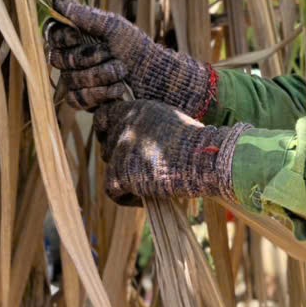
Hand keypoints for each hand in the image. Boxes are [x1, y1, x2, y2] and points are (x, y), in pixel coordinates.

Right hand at [47, 0, 215, 116]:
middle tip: (110, 53)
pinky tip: (118, 90)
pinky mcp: (85, 102)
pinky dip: (99, 94)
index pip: (53, 37)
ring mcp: (77, 82)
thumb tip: (56, 0)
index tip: (76, 35)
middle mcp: (73, 60)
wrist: (155, 76)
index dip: (62, 37)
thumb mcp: (112, 27)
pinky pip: (77, 100)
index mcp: (77, 39)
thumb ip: (84, 16)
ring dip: (100, 75)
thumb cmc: (135, 47)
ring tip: (122, 71)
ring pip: (71, 80)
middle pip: (58, 59)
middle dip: (86, 57)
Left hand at [93, 100, 248, 204]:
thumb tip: (140, 139)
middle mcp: (123, 127)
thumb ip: (148, 125)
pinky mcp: (119, 174)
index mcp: (135, 109)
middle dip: (120, 157)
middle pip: (107, 145)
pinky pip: (113, 190)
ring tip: (150, 182)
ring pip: (110, 167)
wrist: (202, 158)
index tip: (117, 140)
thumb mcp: (169, 120)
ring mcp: (119, 150)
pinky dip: (128, 197)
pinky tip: (147, 197)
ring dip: (126, 176)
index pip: (103, 116)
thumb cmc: (196, 143)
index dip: (107, 129)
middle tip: (142, 167)